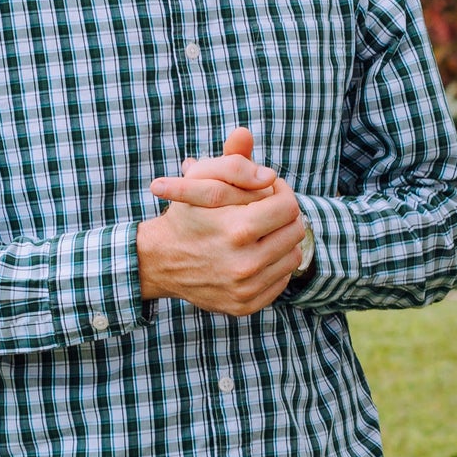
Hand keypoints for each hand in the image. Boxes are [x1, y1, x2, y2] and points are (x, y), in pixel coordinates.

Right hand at [137, 128, 304, 314]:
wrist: (160, 261)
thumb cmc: (185, 216)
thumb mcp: (201, 182)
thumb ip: (232, 162)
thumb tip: (257, 152)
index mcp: (237, 229)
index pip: (289, 206)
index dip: (283, 193)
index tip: (270, 191)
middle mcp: (244, 264)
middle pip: (296, 230)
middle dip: (284, 215)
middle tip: (267, 210)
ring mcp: (246, 288)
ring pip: (293, 255)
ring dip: (282, 240)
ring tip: (261, 232)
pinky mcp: (246, 304)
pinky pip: (282, 280)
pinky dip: (274, 265)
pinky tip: (255, 254)